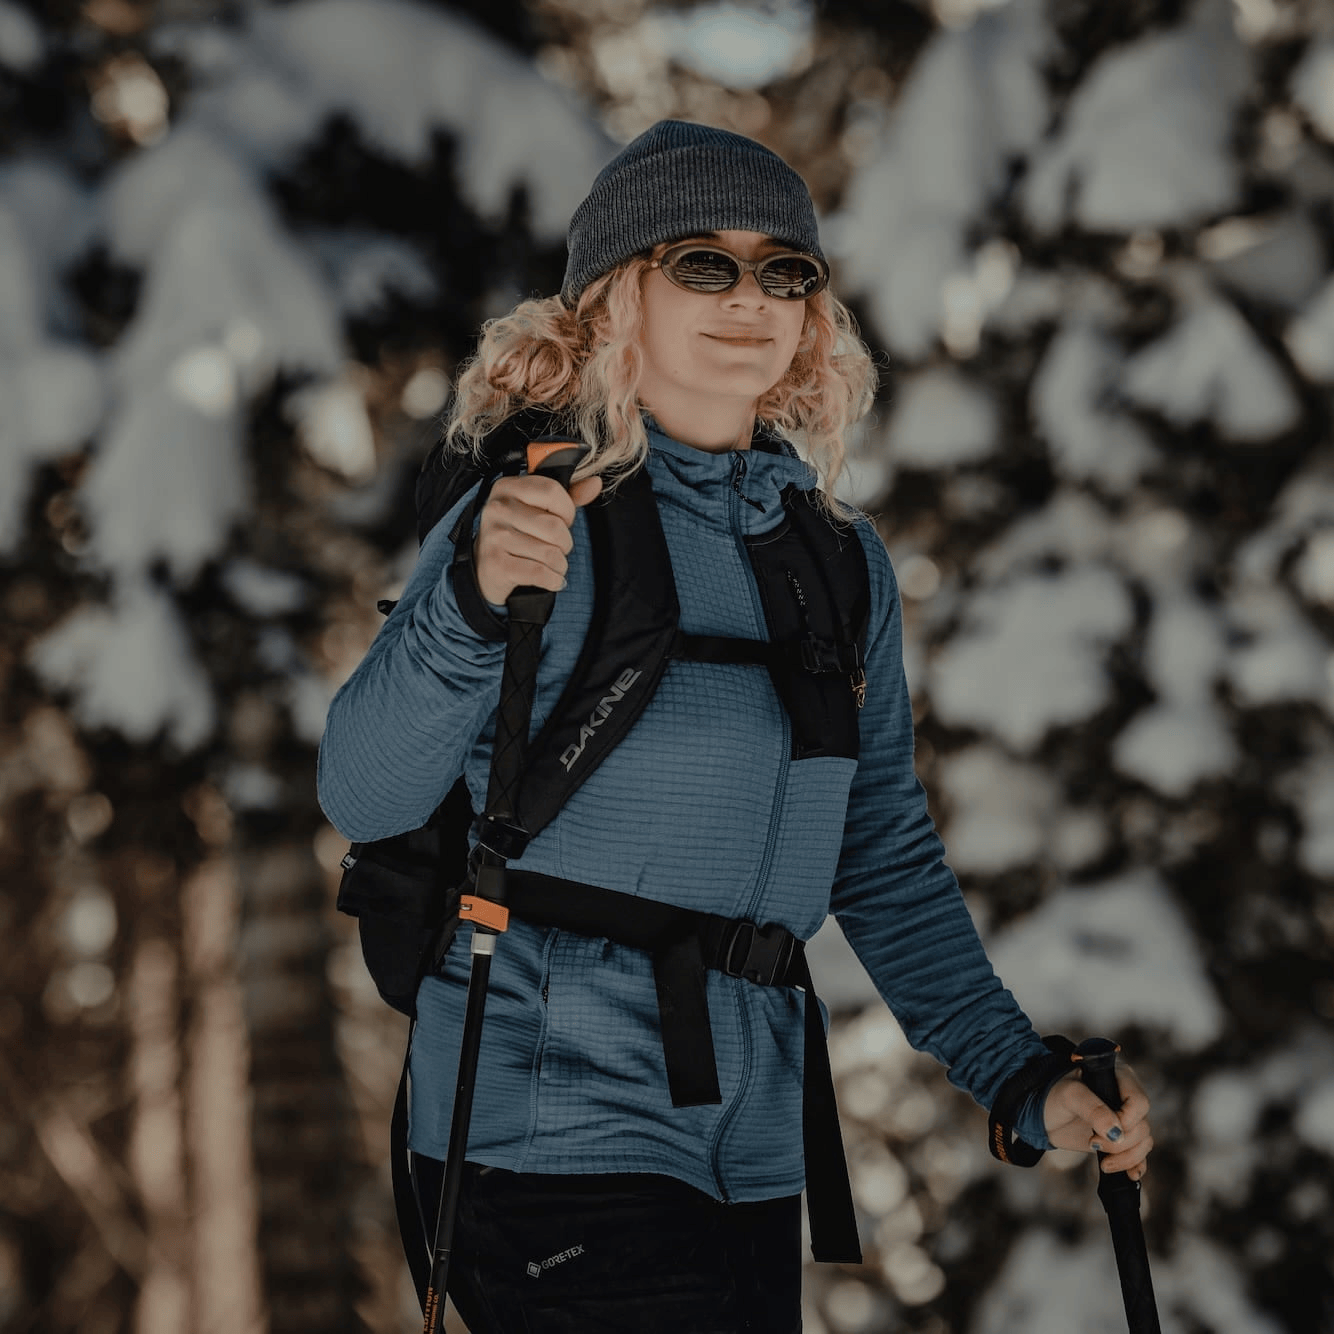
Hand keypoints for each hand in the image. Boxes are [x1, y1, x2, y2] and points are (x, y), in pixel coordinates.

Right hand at [474, 472, 602, 605]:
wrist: (487, 570)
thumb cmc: (518, 535)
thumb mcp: (538, 509)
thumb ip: (568, 496)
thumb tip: (595, 483)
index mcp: (507, 487)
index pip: (552, 491)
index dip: (567, 510)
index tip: (563, 521)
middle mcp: (497, 508)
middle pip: (554, 526)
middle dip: (565, 544)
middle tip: (556, 548)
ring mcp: (494, 536)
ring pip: (550, 553)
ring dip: (560, 565)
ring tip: (552, 565)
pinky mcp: (495, 563)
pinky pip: (540, 572)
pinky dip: (553, 580)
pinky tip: (551, 579)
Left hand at [1043, 1063, 1153, 1179]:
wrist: (1041, 1114)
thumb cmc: (1053, 1094)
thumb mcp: (1070, 1095)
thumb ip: (1093, 1109)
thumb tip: (1117, 1133)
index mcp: (1118, 1078)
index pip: (1139, 1102)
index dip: (1126, 1121)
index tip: (1102, 1131)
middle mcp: (1125, 1099)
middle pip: (1142, 1126)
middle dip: (1121, 1143)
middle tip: (1093, 1143)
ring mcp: (1124, 1120)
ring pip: (1143, 1142)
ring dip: (1127, 1157)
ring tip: (1104, 1163)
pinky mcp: (1120, 1139)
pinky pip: (1139, 1154)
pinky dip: (1136, 1165)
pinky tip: (1130, 1175)